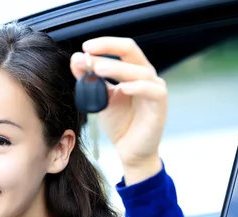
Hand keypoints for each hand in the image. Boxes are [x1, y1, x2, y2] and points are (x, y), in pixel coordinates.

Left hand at [70, 37, 164, 184]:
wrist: (130, 150)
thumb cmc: (120, 123)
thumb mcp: (100, 98)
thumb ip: (89, 80)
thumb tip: (76, 58)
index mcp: (133, 72)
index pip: (123, 49)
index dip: (105, 44)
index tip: (85, 47)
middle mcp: (146, 76)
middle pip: (132, 52)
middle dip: (109, 49)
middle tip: (88, 51)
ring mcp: (155, 90)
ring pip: (140, 72)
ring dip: (117, 68)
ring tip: (97, 70)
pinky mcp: (160, 107)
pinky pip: (153, 92)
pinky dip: (138, 87)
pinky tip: (122, 88)